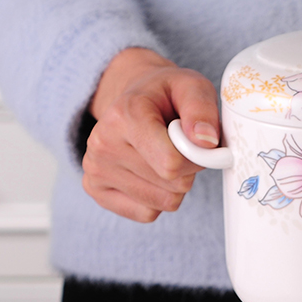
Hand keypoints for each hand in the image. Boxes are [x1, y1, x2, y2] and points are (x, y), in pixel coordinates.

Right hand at [82, 48, 219, 221]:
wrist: (133, 99)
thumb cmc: (166, 96)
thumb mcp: (192, 87)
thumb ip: (202, 110)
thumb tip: (206, 142)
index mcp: (125, 115)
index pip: (172, 163)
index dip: (196, 158)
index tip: (195, 142)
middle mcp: (103, 143)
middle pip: (173, 185)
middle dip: (187, 170)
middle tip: (178, 147)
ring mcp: (95, 169)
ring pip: (164, 203)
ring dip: (174, 185)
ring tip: (163, 156)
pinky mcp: (95, 190)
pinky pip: (148, 214)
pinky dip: (158, 198)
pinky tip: (150, 173)